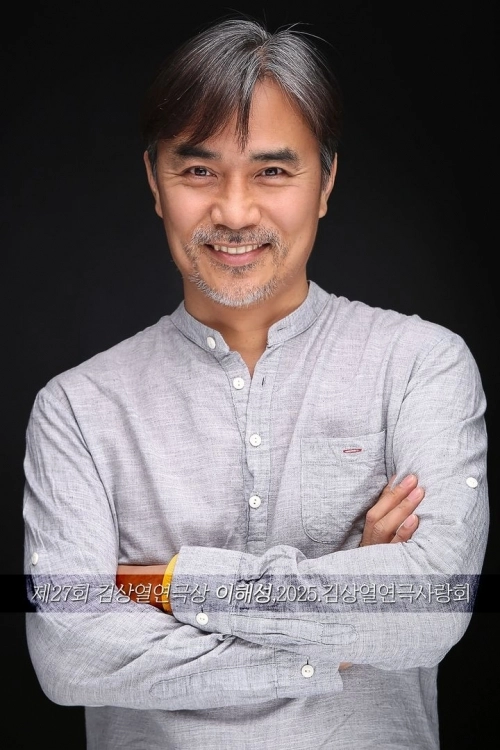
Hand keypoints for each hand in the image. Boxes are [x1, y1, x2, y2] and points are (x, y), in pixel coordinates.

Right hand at [339, 474, 423, 671]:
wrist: (344, 621)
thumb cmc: (361, 586)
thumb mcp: (368, 560)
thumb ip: (378, 537)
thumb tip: (392, 507)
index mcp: (364, 545)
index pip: (374, 514)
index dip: (386, 495)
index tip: (399, 476)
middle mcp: (368, 551)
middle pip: (379, 518)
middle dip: (397, 496)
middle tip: (413, 478)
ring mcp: (376, 561)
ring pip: (387, 531)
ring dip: (403, 509)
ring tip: (418, 493)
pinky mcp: (386, 572)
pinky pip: (395, 552)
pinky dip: (404, 535)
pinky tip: (415, 523)